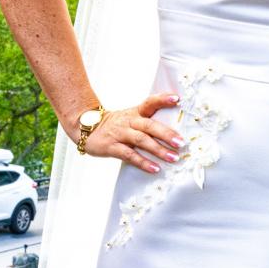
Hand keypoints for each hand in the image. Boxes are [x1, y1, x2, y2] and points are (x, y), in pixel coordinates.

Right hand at [69, 92, 184, 173]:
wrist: (87, 128)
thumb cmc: (117, 125)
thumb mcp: (131, 117)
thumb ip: (148, 121)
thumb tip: (174, 130)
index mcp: (135, 112)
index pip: (150, 102)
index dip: (163, 99)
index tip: (177, 99)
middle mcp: (129, 121)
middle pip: (149, 125)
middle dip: (166, 134)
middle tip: (181, 142)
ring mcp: (120, 134)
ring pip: (141, 141)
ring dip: (158, 150)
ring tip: (173, 158)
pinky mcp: (112, 147)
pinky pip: (129, 155)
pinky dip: (143, 162)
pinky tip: (155, 168)